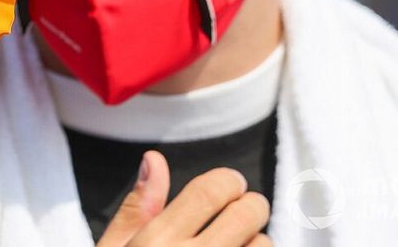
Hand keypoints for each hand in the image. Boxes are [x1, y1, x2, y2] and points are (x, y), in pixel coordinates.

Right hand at [97, 151, 271, 246]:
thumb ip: (135, 208)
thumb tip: (153, 158)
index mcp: (155, 241)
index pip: (210, 191)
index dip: (228, 180)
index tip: (232, 183)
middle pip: (246, 214)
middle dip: (251, 205)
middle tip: (247, 207)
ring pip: (262, 246)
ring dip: (256, 241)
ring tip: (241, 243)